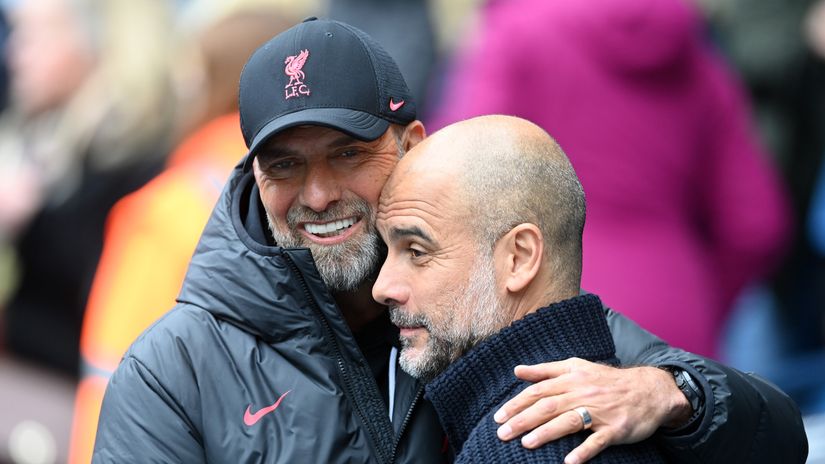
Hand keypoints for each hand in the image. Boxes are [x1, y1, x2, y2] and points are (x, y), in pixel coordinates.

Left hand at [493, 358, 690, 463]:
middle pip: (548, 406)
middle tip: (503, 434)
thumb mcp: (577, 367)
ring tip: (527, 444)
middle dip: (523, 420)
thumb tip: (517, 371)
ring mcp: (600, 412)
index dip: (517, 404)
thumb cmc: (607, 381)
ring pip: (569, 421)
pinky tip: (570, 461)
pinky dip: (584, 451)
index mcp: (571, 378)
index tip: (499, 417)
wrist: (649, 390)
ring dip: (546, 433)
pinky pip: (598, 441)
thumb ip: (546, 370)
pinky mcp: (616, 429)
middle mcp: (583, 393)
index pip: (538, 391)